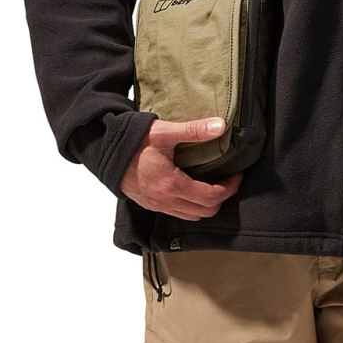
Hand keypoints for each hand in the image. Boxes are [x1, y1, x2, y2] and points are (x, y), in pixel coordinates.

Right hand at [119, 116, 243, 218]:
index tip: (237, 175)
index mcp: (172, 185)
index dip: (230, 188)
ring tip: (213, 185)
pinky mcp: (150, 205)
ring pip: (191, 217)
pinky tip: (192, 190)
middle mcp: (165, 201)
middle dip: (221, 198)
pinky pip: (178, 214)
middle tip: (228, 180)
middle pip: (205, 212)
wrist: (104, 151)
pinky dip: (191, 207)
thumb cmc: (133, 141)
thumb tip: (221, 126)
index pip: (212, 197)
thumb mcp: (165, 132)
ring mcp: (157, 206)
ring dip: (206, 205)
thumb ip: (194, 130)